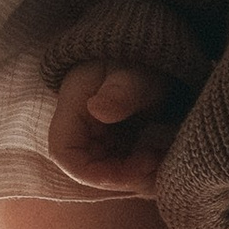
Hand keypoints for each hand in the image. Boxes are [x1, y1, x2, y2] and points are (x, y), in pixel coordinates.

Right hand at [48, 61, 181, 192]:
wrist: (150, 52)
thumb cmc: (138, 58)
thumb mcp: (134, 73)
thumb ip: (120, 91)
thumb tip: (98, 109)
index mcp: (73, 107)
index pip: (65, 154)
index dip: (94, 174)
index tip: (133, 171)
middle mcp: (80, 126)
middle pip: (88, 168)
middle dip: (122, 177)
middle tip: (156, 165)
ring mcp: (97, 135)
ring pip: (107, 170)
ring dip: (135, 176)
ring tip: (163, 161)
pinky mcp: (115, 140)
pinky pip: (122, 164)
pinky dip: (141, 168)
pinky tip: (163, 157)